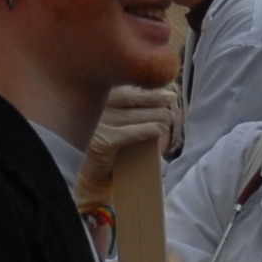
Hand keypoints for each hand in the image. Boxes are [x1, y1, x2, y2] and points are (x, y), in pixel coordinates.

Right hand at [74, 82, 186, 205]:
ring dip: (156, 116)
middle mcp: (90, 108)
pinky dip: (149, 130)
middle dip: (154, 100)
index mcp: (93, 98)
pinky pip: (130, 133)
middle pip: (128, 98)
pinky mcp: (100, 143)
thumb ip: (134, 105)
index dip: (148, 89)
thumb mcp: (119, 119)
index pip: (124, 88)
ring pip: (132, 116)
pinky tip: (160, 130)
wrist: (95, 174)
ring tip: (169, 118)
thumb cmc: (112, 143)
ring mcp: (94, 125)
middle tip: (172, 104)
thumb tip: (166, 95)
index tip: (168, 93)